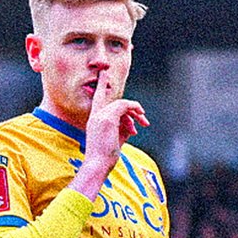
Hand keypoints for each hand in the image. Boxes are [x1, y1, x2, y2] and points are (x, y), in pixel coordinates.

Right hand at [71, 71, 148, 199]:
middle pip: (114, 101)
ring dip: (135, 112)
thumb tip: (132, 126)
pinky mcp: (107, 118)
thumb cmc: (104, 159)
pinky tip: (140, 119)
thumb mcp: (115, 141)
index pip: (98, 99)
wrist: (97, 166)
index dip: (102, 85)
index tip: (104, 72)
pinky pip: (124, 106)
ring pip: (121, 104)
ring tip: (144, 123)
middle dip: (130, 107)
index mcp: (94, 121)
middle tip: (143, 118)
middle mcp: (95, 116)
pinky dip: (134, 109)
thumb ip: (122, 130)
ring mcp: (100, 116)